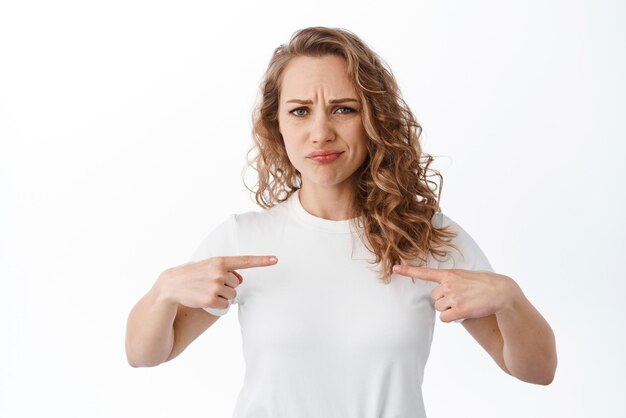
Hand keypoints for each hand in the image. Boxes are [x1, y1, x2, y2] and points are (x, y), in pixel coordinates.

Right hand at [156, 255, 277, 309]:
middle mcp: (220, 272)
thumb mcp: (208, 266)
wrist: (172, 284)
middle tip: (210, 284)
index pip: (245, 261)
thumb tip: (240, 279)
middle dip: (226, 286)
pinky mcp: (211, 299)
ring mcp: (216, 286)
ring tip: (206, 291)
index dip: (261, 260)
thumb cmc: (193, 274)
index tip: (275, 259)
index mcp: (220, 261)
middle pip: (236, 284)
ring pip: (231, 295)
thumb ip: (226, 269)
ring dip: (222, 296)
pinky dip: (218, 305)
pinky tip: (205, 299)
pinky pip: (225, 305)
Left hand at [392, 264, 521, 322]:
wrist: (501, 292)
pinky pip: (445, 318)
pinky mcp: (458, 310)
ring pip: (439, 309)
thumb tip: (442, 293)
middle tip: (461, 299)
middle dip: (444, 301)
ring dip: (449, 310)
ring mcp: (452, 297)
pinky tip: (464, 313)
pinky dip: (452, 318)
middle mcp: (448, 285)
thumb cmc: (485, 283)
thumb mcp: (466, 276)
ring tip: (465, 304)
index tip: (394, 268)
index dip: (408, 271)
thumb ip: (452, 281)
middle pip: (434, 298)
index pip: (424, 272)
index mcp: (449, 274)